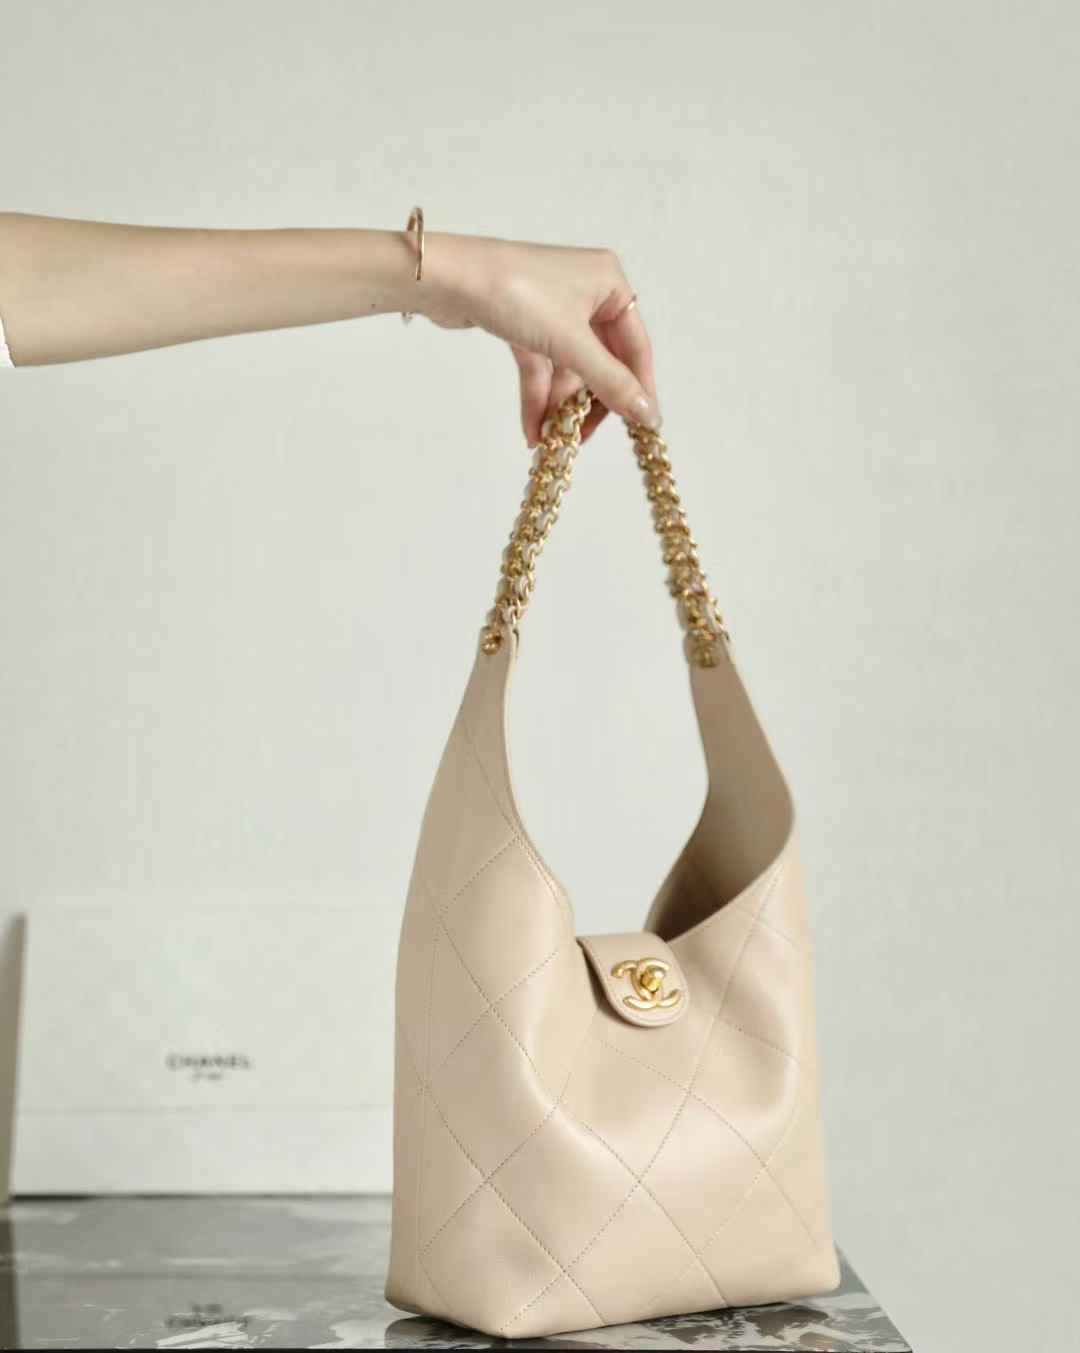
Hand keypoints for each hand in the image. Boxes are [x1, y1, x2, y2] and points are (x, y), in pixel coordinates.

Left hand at [419, 233, 659, 443]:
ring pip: (568, 368)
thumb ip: (611, 382)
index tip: (641, 430)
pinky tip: (532, 430)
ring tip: (549, 441)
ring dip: (559, 406)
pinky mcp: (524, 322)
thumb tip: (649, 416)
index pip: (635, 346)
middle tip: (581, 438)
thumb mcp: (571, 343)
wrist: (446, 279)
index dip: (638, 389)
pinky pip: (542, 366)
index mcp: (609, 284)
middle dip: (589, 402)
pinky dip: (538, 396)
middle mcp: (586, 292)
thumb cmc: (517, 295)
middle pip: (601, 361)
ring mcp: (554, 308)